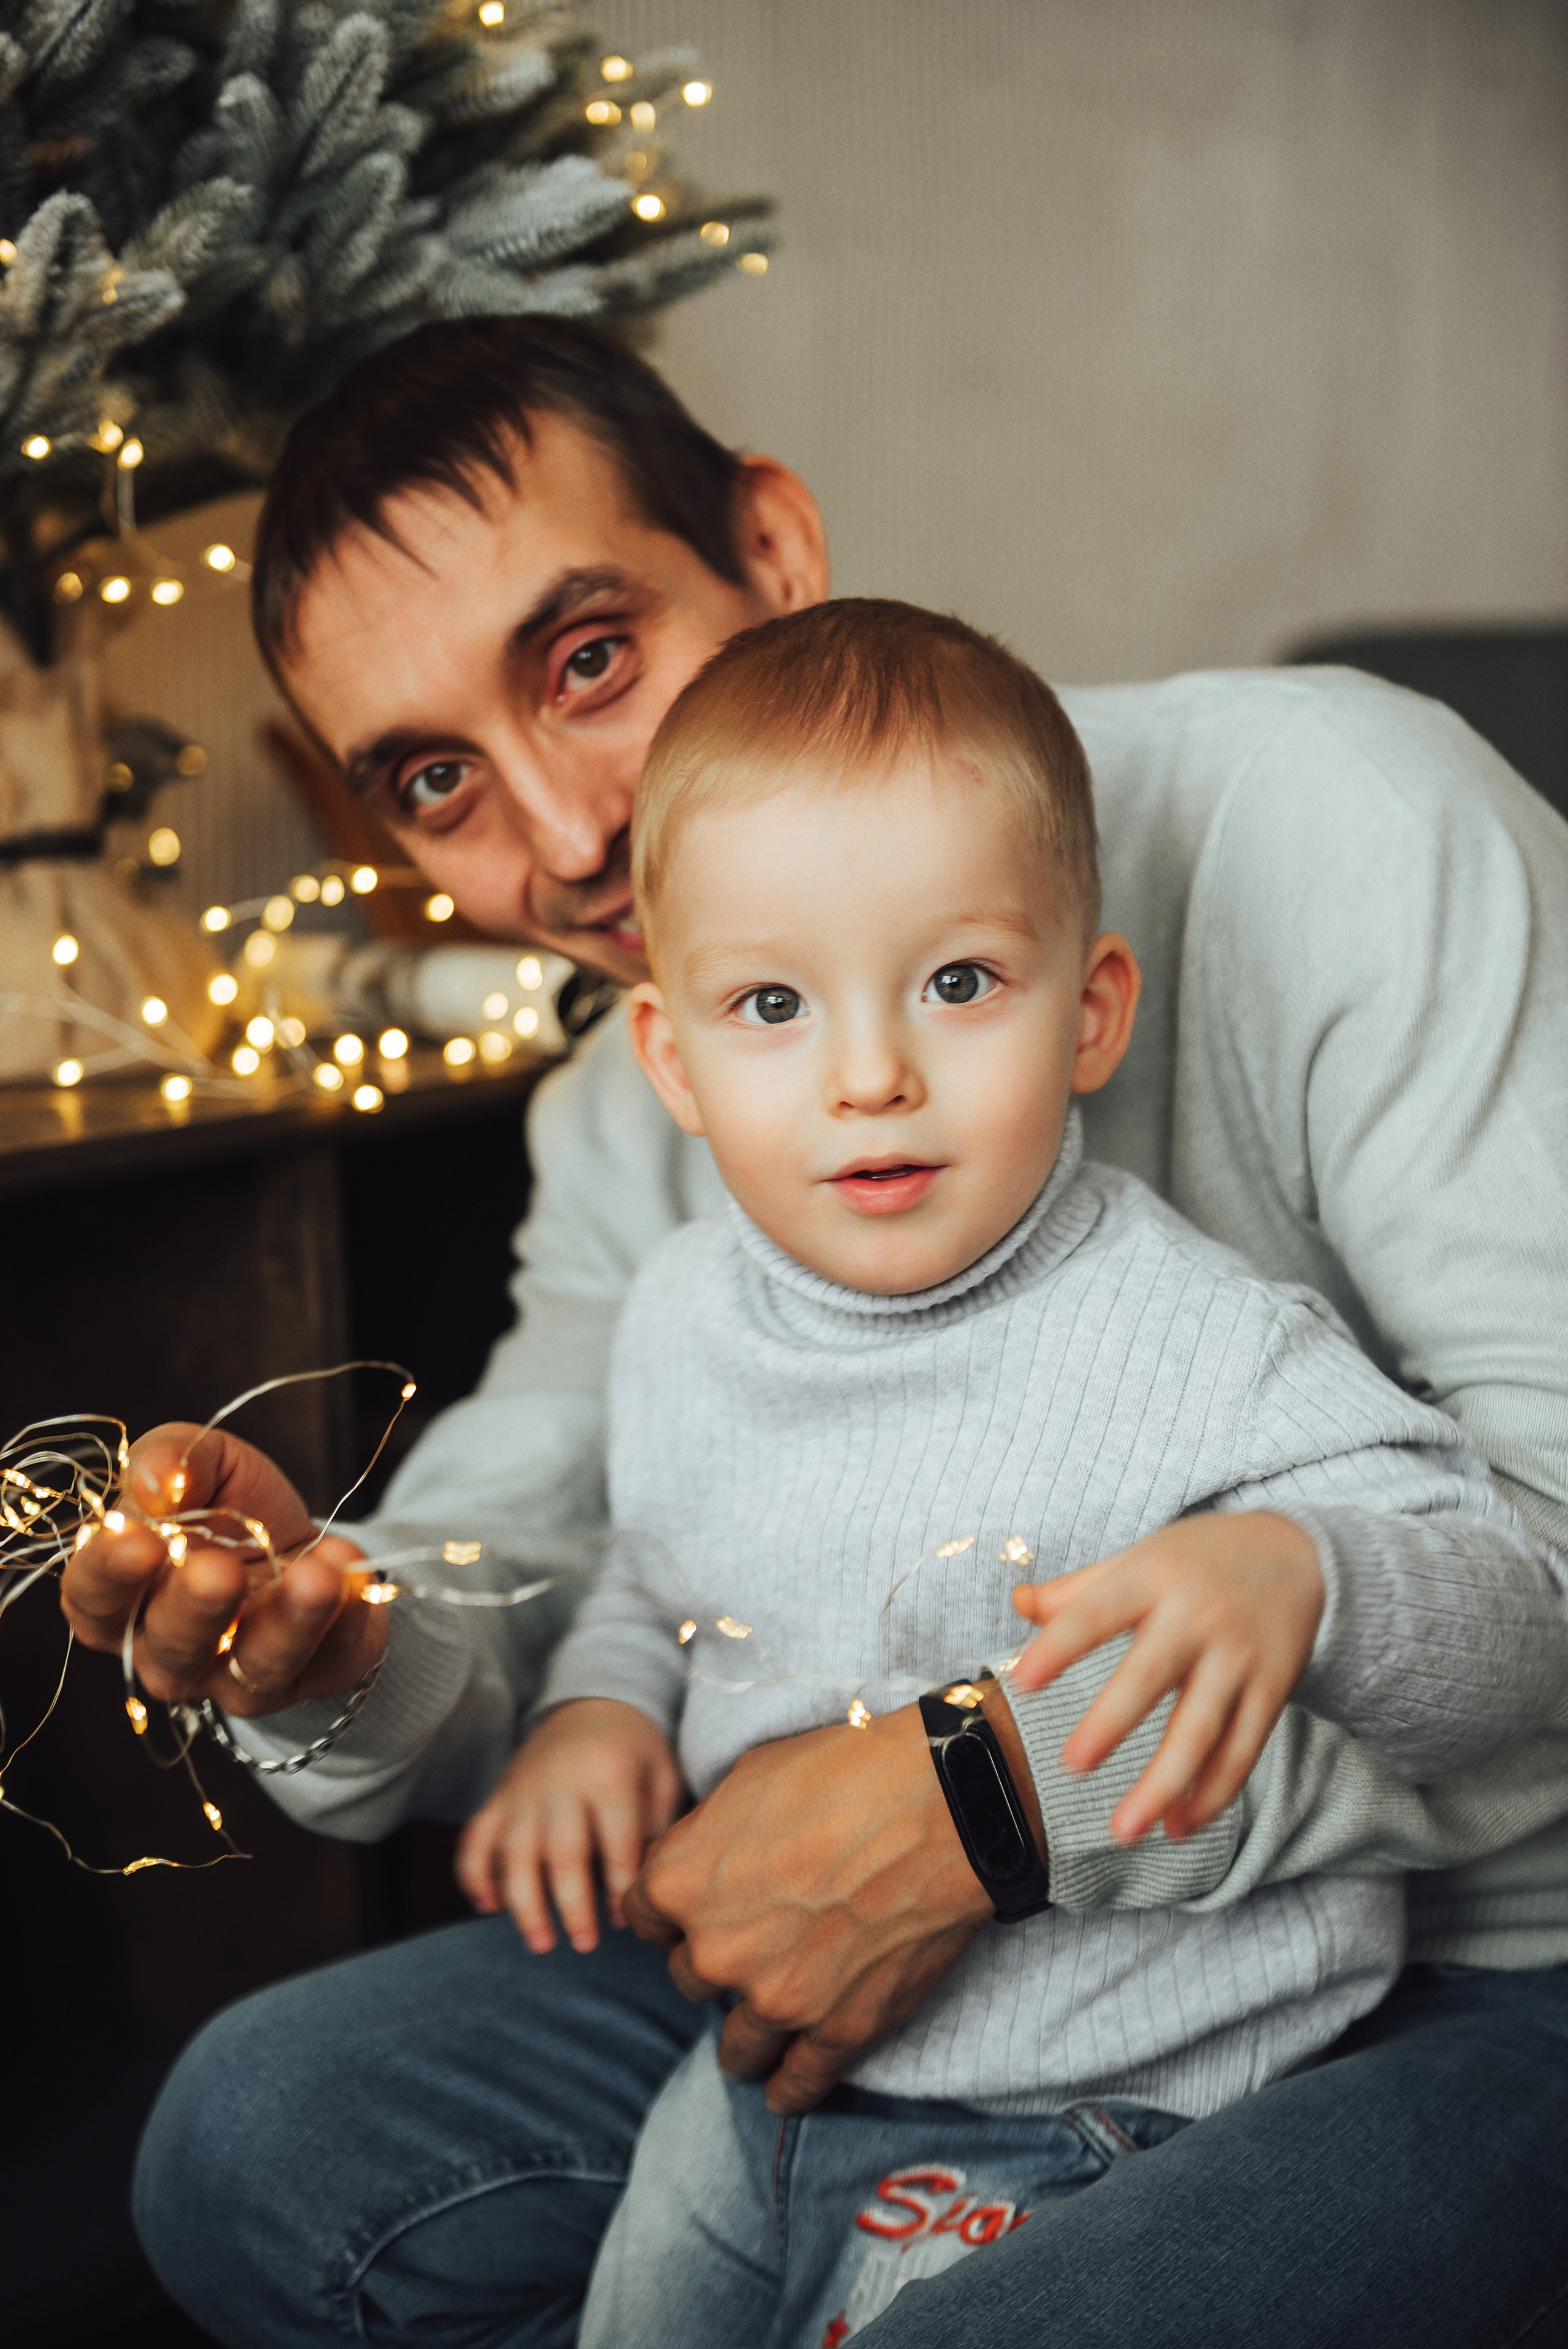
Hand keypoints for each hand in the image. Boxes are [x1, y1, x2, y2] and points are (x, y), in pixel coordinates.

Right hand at [60, 1425, 382, 1715]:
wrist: (296, 1540)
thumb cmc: (225, 1509)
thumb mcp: (199, 1464)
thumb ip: (169, 1459)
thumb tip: (157, 1480)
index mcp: (123, 1597)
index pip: (92, 1598)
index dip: (109, 1572)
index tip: (136, 1537)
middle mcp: (169, 1652)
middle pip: (172, 1645)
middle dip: (196, 1607)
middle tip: (218, 1571)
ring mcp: (238, 1677)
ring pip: (255, 1666)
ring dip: (288, 1621)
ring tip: (314, 1576)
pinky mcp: (312, 1678)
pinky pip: (331, 1658)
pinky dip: (348, 1616)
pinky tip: (356, 1578)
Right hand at [456, 1699, 683, 1955]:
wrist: (591, 1701)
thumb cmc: (634, 1748)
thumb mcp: (662, 1772)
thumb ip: (658, 1824)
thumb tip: (645, 1885)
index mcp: (608, 1776)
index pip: (615, 1842)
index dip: (621, 1887)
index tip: (628, 1921)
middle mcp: (560, 1784)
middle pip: (561, 1854)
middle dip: (572, 1906)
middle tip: (585, 1944)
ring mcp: (523, 1791)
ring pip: (513, 1854)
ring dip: (523, 1904)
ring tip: (541, 1943)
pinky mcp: (498, 1797)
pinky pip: (476, 1839)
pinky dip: (475, 1874)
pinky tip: (488, 1907)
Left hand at [624, 1704, 993, 2115]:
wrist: (943, 1804)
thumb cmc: (847, 1772)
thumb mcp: (750, 1777)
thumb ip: (708, 1834)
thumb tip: (700, 1858)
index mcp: (682, 1880)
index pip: (642, 1915)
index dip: (668, 1910)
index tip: (694, 1910)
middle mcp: (716, 1949)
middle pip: (690, 1977)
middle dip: (716, 1960)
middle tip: (754, 1942)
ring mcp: (777, 1998)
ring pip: (735, 2047)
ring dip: (744, 2038)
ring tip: (759, 2034)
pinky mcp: (839, 2030)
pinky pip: (797, 2083)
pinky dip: (788, 2089)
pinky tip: (782, 2089)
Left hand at [1007, 1510, 1324, 1843]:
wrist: (1298, 1552)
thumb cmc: (1200, 1560)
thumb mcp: (1139, 1559)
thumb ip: (1078, 1590)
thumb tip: (1018, 1603)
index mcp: (1152, 1576)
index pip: (1096, 1612)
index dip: (1059, 1645)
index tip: (1022, 1680)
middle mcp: (1197, 1616)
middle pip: (1151, 1676)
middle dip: (1112, 1722)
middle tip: (1072, 1765)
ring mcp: (1238, 1656)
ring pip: (1201, 1730)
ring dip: (1164, 1785)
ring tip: (1125, 1830)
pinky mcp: (1273, 1690)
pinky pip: (1242, 1751)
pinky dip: (1212, 1794)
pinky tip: (1178, 1826)